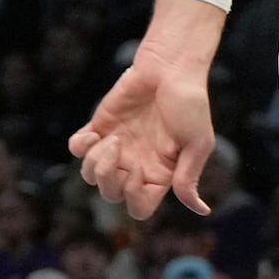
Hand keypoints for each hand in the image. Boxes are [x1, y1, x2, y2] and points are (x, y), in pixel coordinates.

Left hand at [69, 0, 223, 219]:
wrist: (170, 67)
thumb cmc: (189, 104)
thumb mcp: (198, 143)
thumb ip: (189, 178)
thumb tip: (201, 211)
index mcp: (160, 174)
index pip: (139, 208)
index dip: (132, 195)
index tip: (139, 168)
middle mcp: (136, 165)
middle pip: (110, 195)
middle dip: (108, 178)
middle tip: (121, 149)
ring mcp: (116, 147)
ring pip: (90, 176)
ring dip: (95, 162)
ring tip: (112, 139)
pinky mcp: (100, 127)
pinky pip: (77, 149)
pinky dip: (80, 146)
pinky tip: (95, 133)